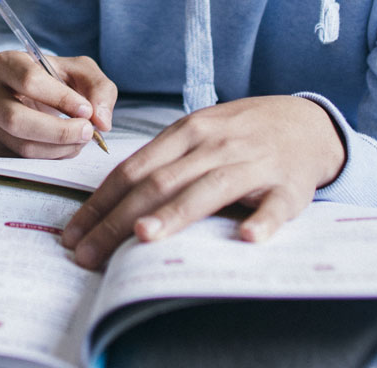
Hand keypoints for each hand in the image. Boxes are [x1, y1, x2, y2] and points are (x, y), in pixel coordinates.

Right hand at [0, 51, 116, 157]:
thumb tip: (101, 121)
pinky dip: (53, 157)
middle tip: (87, 131)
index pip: (29, 80)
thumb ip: (99, 88)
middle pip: (16, 119)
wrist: (37, 94)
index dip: (60, 98)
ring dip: (59, 148)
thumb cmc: (57, 78)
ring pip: (22, 144)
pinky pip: (25, 160)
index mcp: (6, 63)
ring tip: (82, 138)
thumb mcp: (80, 71)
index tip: (86, 110)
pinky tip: (68, 146)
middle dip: (58, 131)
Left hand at [60, 95, 345, 268]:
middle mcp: (213, 145)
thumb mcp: (197, 135)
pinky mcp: (288, 186)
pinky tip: (248, 237)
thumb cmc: (238, 133)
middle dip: (117, 219)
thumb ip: (162, 163)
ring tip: (143, 237)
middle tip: (87, 254)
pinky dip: (262, 220)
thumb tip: (112, 203)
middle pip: (158, 183)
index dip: (100, 202)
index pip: (133, 169)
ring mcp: (251, 164)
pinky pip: (275, 205)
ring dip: (174, 214)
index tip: (74, 232)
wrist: (302, 122)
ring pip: (207, 189)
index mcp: (186, 133)